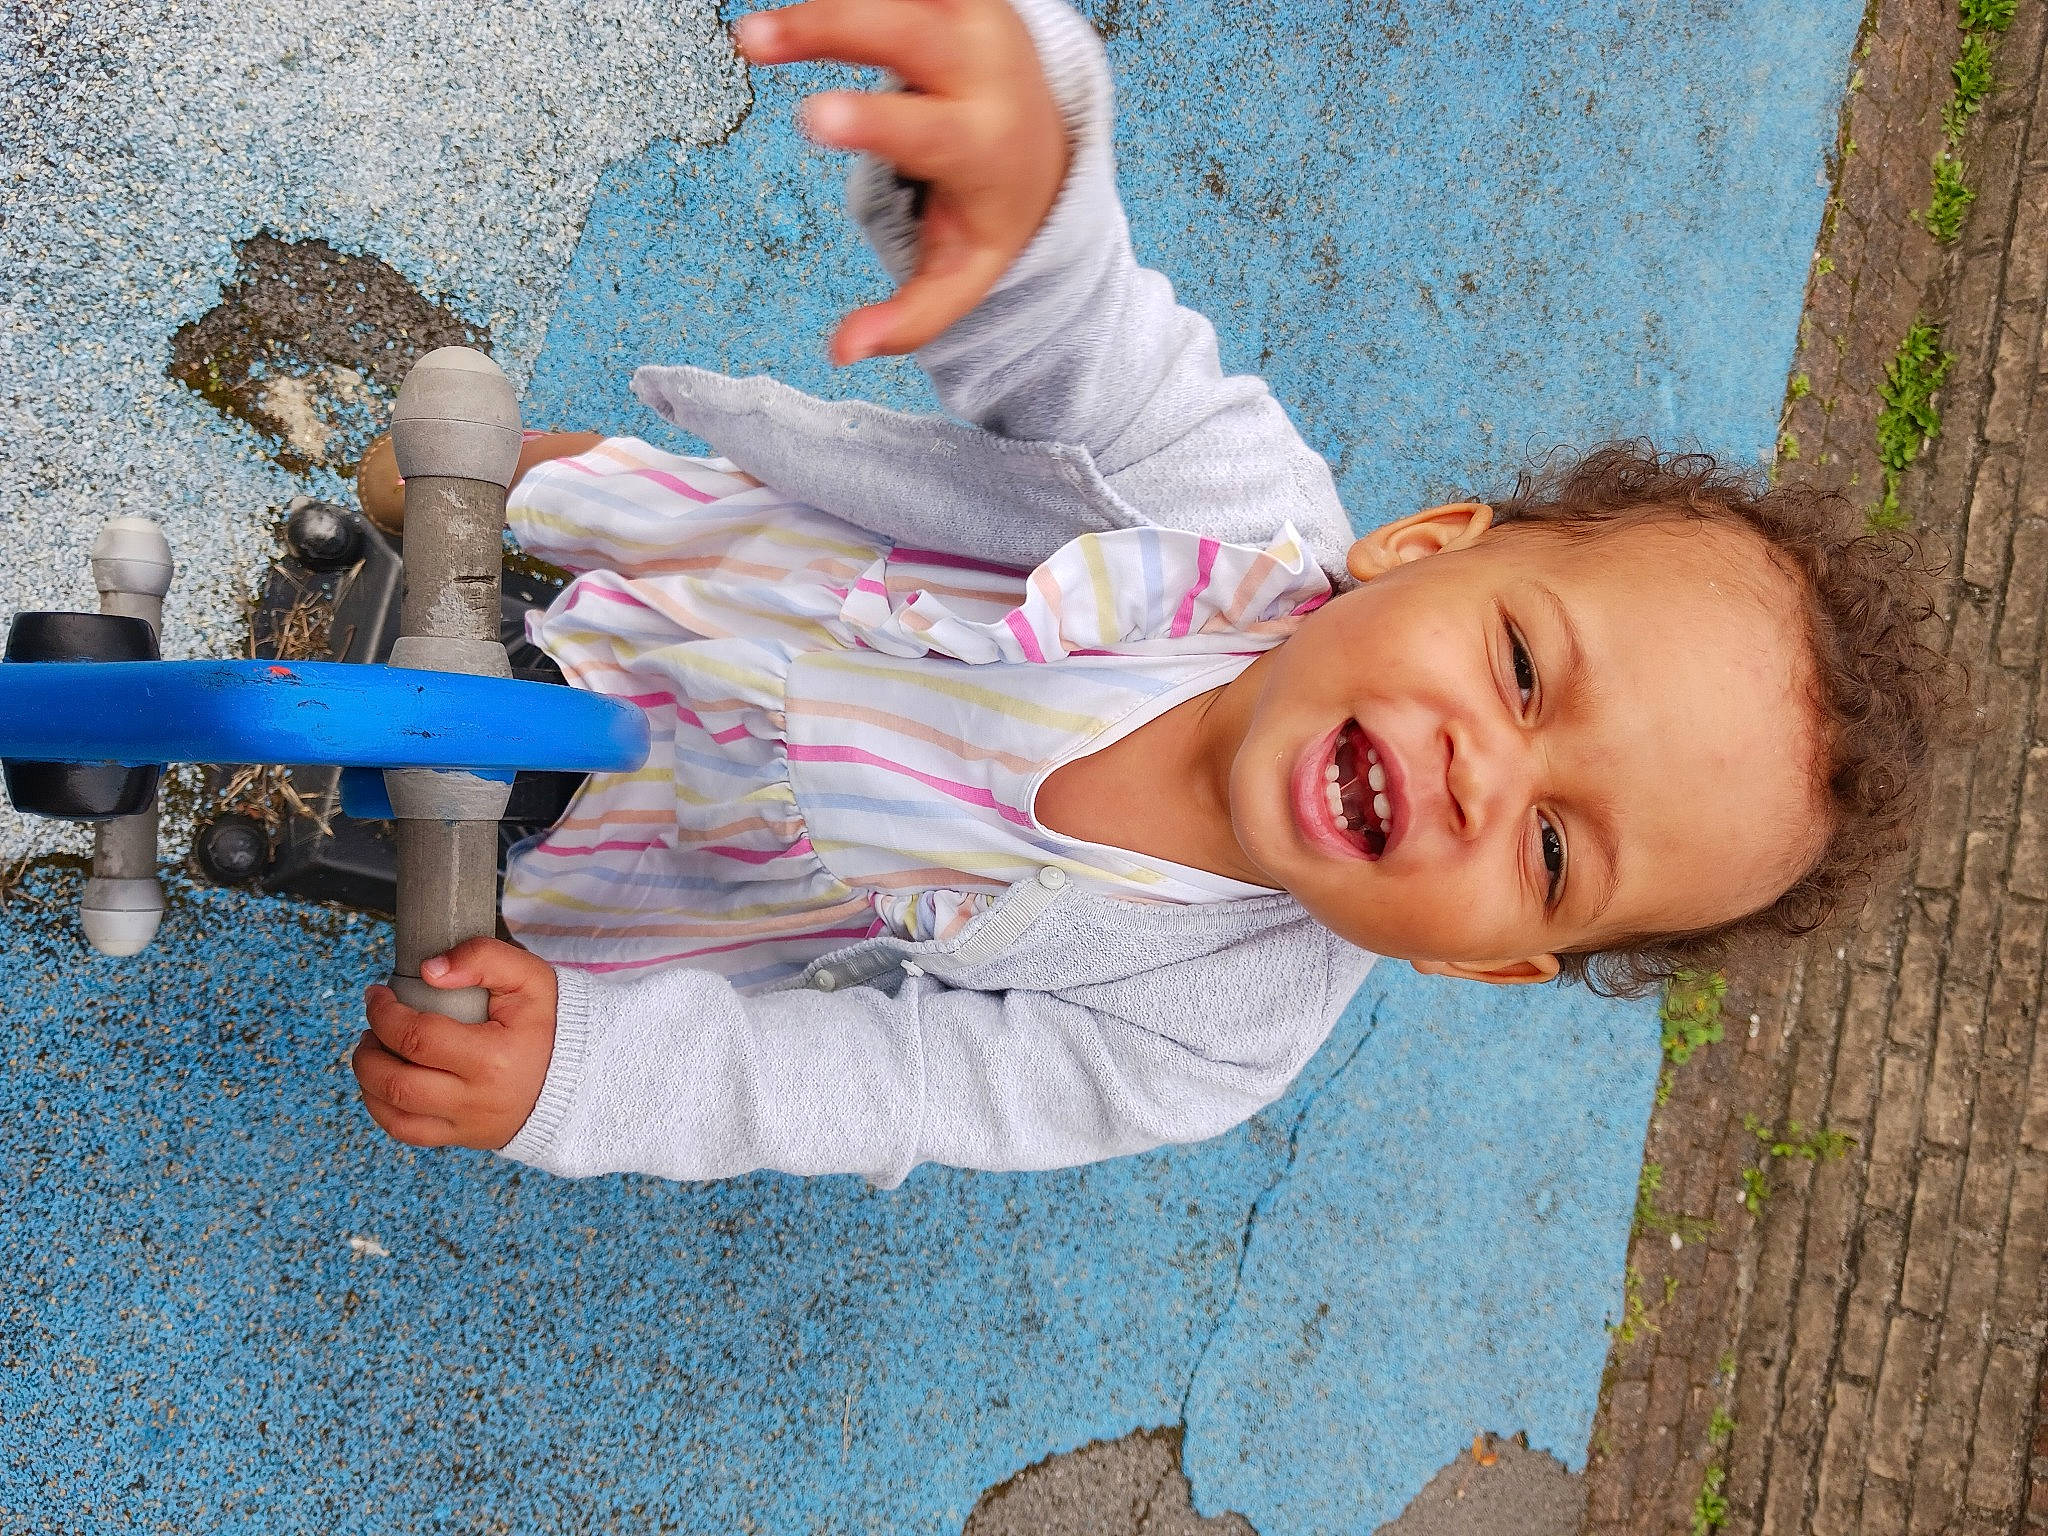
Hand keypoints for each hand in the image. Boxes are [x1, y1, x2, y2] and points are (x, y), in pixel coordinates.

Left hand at [352, 937, 558, 1150]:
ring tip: (375, 1053)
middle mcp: (477, 1099)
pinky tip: (385, 1085)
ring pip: (394, 1115)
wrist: (586, 1076)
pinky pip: (409, 1134)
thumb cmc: (555, 1024)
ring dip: (369, 1082)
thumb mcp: (530, 977)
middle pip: (396, 1082)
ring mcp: (470, 1124)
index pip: (416, 1037)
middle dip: (368, 1051)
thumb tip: (429, 970)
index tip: (377, 995)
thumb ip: (483, 959)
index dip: (384, 1013)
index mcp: (493, 1058)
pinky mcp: (466, 1138)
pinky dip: (383, 1110)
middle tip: (372, 1027)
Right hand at [734, 0, 1070, 362]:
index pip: (927, 131)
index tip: (812, 118)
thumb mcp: (961, 273)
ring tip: (757, 28)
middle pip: (907, 34)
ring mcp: (974, 12)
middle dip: (828, 30)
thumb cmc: (988, 211)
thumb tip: (841, 354)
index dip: (870, 123)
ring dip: (829, 0)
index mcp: (982, 144)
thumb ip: (908, 318)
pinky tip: (803, 3)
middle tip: (751, 41)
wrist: (1048, 140)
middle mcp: (983, 67)